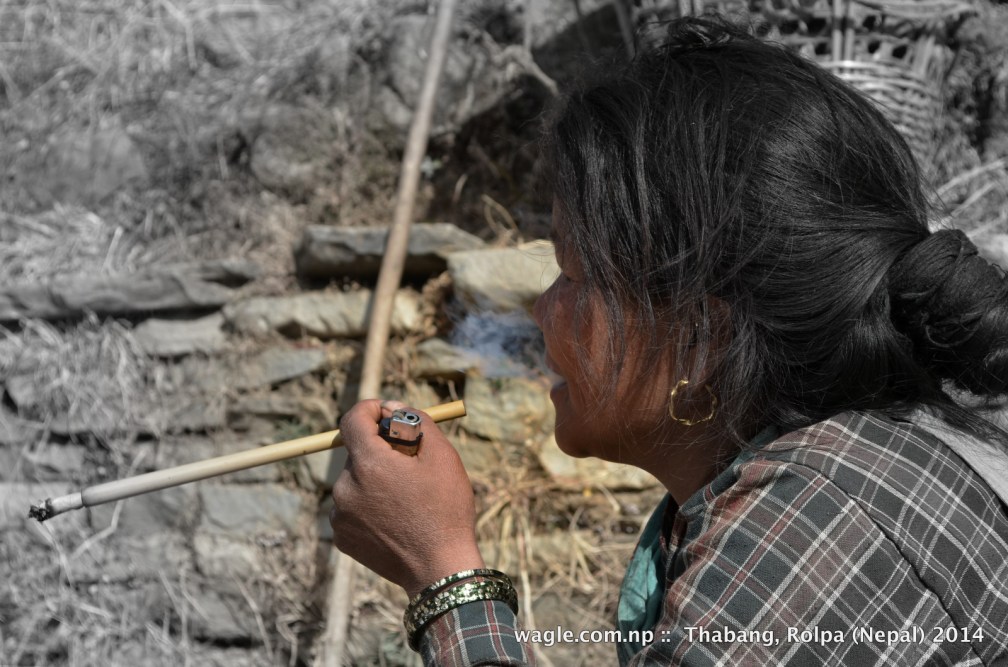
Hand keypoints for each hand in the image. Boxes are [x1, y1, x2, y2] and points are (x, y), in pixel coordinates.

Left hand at [330, 399, 484, 597]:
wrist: (439, 569)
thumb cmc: (446, 510)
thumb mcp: (442, 456)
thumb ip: (416, 421)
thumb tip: (392, 407)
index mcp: (368, 464)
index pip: (352, 419)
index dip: (370, 410)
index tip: (386, 414)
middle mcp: (346, 487)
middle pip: (357, 452)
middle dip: (381, 450)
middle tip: (411, 464)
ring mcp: (340, 515)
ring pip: (355, 481)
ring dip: (374, 479)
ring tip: (406, 498)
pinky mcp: (341, 536)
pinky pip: (352, 507)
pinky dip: (369, 505)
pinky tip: (395, 518)